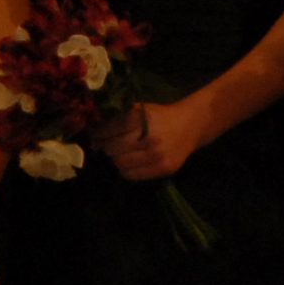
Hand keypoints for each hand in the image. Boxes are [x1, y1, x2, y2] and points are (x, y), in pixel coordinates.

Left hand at [95, 93, 210, 182]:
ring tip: (117, 153)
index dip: (98, 133)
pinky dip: (125, 169)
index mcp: (143, 118)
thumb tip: (93, 130)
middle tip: (102, 145)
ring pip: (120, 163)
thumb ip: (120, 117)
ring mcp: (157, 155)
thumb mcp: (141, 109)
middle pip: (112, 148)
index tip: (94, 135)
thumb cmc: (160, 116)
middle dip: (104, 146)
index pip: (110, 129)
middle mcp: (150, 137)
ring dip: (115, 158)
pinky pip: (131, 175)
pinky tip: (129, 161)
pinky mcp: (162, 169)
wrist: (190, 126)